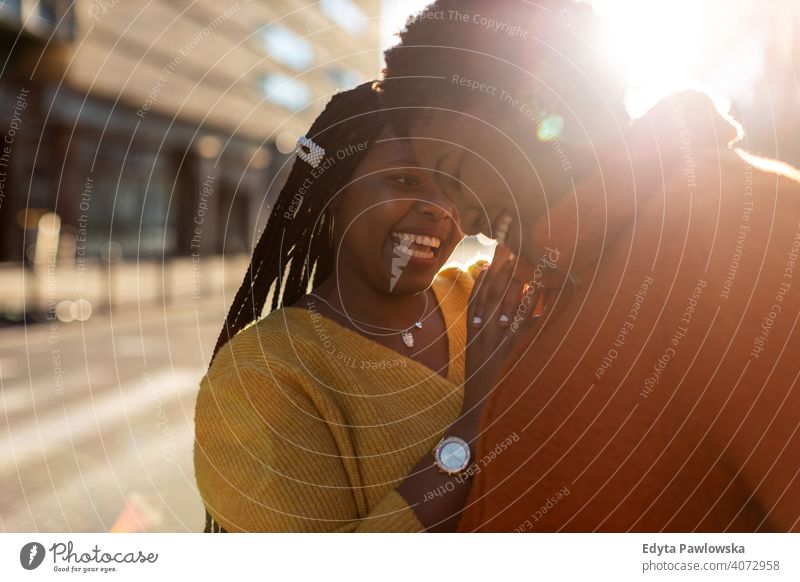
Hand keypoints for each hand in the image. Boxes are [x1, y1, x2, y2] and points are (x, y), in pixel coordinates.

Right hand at [462, 245, 543, 411]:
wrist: (478, 399)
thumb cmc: (479, 372)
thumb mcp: (473, 346)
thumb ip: (478, 324)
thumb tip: (487, 302)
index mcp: (471, 329)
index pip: (477, 298)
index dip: (484, 279)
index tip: (493, 261)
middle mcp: (482, 331)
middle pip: (493, 296)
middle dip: (504, 275)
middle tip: (515, 256)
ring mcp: (497, 339)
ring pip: (508, 307)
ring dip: (519, 287)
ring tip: (529, 270)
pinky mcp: (511, 349)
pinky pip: (524, 325)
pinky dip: (531, 309)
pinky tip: (539, 297)